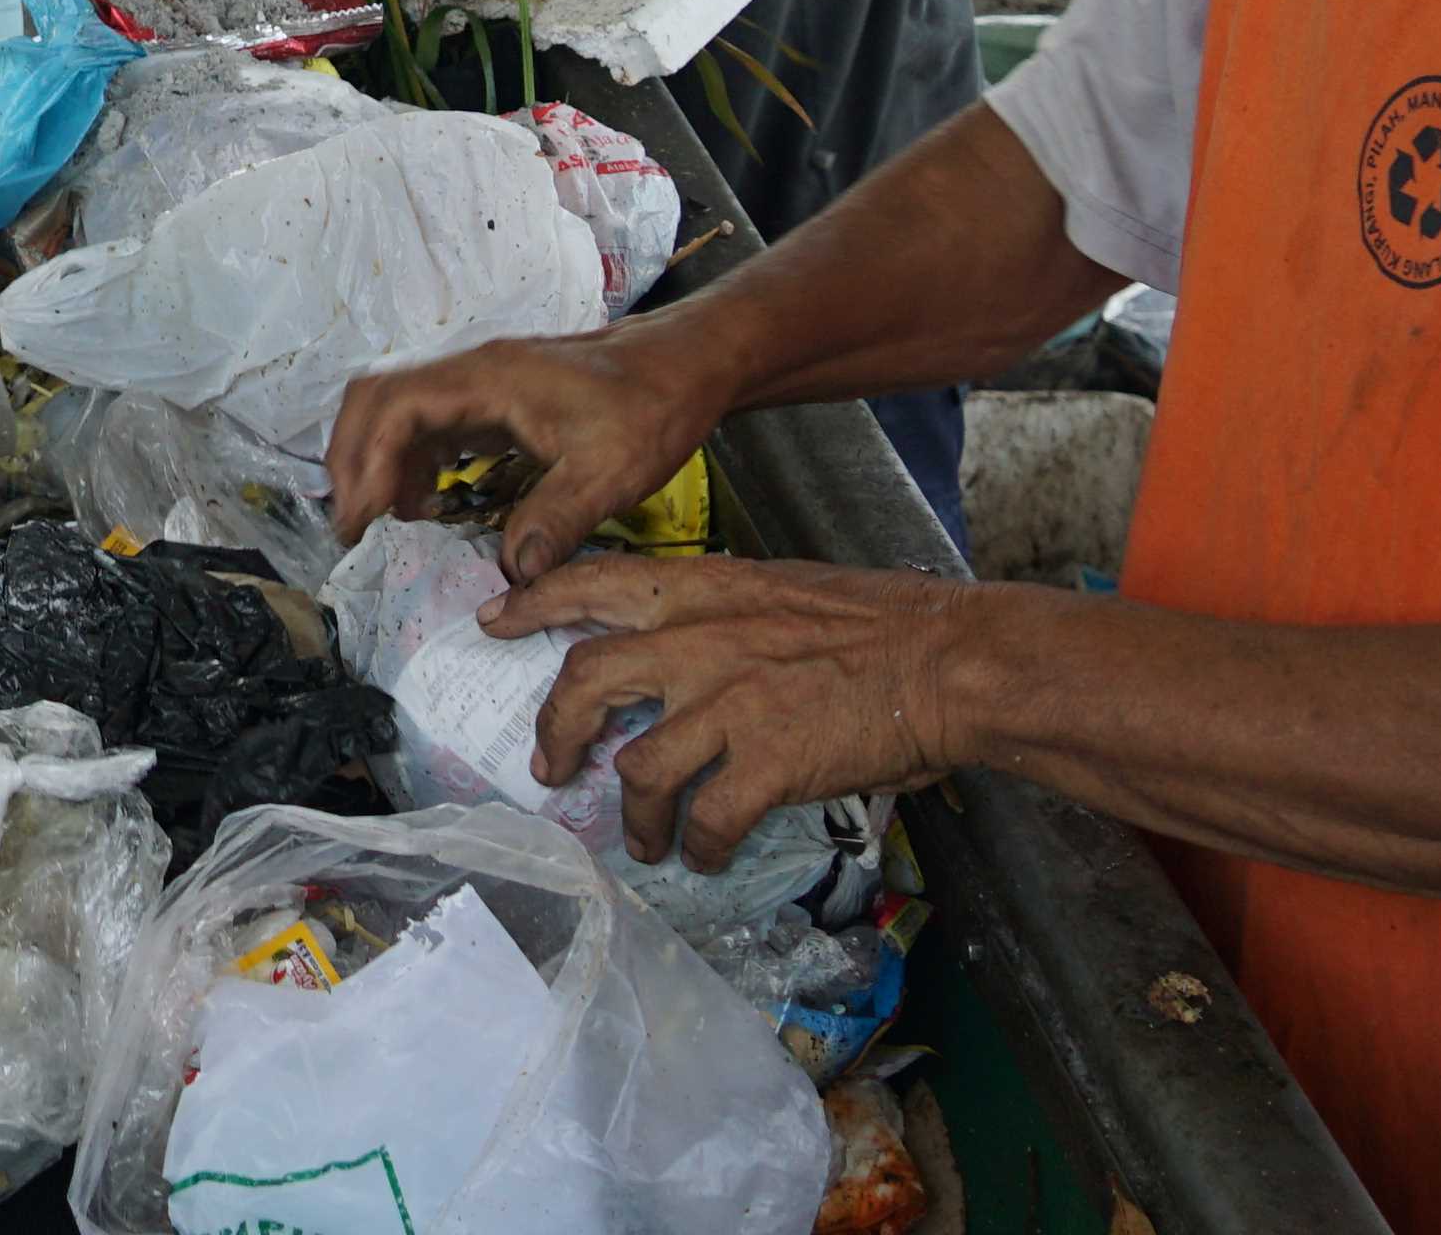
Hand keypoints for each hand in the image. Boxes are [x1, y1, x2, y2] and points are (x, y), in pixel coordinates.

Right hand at [326, 323, 732, 581]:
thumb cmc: (652, 406)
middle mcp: (471, 374)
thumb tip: (510, 576)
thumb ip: (555, 520)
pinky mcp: (492, 401)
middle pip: (375, 399)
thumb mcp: (610, 472)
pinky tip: (423, 509)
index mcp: (487, 380)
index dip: (365, 464)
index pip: (394, 408)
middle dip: (350, 460)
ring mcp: (479, 385)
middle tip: (351, 528)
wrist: (686, 365)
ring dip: (374, 462)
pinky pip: (427, 425)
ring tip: (377, 526)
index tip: (362, 522)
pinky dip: (408, 464)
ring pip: (396, 410)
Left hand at [502, 552, 984, 869]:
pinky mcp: (766, 761)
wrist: (948, 660)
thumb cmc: (882, 625)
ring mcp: (729, 701)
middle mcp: (701, 638)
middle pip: (585, 679)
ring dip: (636, 816)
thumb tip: (685, 655)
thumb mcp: (781, 592)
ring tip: (647, 841)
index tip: (493, 618)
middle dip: (556, 729)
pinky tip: (705, 857)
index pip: (593, 583)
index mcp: (704, 589)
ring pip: (638, 767)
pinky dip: (697, 847)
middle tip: (552, 766)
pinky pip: (704, 820)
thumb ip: (724, 617)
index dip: (533, 601)